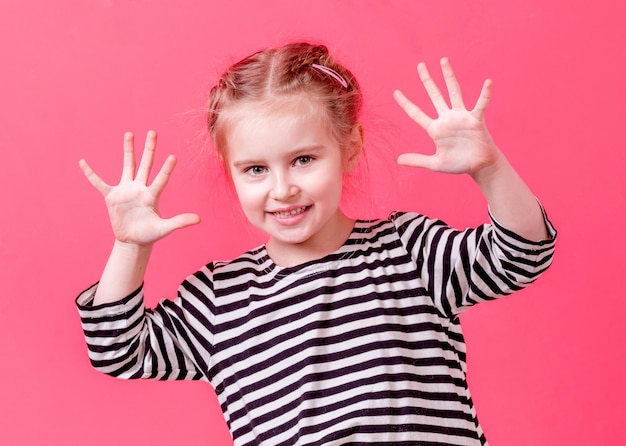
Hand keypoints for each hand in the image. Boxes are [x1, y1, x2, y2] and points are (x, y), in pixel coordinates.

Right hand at [79, 131, 199, 245]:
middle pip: (146, 165)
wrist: (133, 241)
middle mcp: (140, 188)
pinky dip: (91, 174)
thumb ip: (179, 222)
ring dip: (128, 150)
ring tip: (129, 134)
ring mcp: (126, 190)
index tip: (173, 156)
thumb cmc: (150, 234)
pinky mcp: (112, 196)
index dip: (166, 169)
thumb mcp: (164, 229)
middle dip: (149, 149)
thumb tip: (199, 219)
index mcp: (152, 196)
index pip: (161, 179)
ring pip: (128, 166)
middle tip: (153, 132)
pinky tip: (83, 163)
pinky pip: (99, 183)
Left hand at [394, 58, 501, 176]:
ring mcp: (461, 117)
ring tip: (443, 60)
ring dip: (449, 77)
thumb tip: (398, 160)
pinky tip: (488, 82)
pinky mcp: (475, 120)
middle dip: (427, 80)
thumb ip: (418, 160)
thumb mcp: (435, 163)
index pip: (416, 114)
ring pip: (454, 92)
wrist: (479, 166)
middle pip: (434, 95)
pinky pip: (480, 104)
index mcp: (435, 129)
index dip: (406, 104)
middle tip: (420, 65)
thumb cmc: (458, 164)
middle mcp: (446, 119)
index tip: (395, 92)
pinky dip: (485, 94)